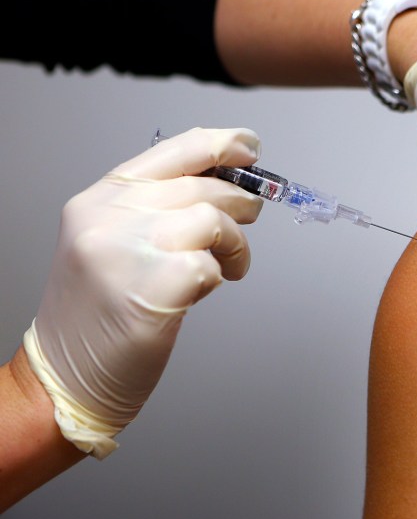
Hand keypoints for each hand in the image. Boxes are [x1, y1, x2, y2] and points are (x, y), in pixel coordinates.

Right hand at [22, 127, 263, 457]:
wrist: (65, 376)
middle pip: (202, 185)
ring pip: (213, 219)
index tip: (249, 147)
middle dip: (240, 200)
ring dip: (235, 243)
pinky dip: (217, 277)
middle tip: (249, 217)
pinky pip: (210, 265)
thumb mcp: (114, 240)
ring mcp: (127, 251)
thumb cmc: (97, 312)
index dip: (221, 143)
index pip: (175, 151)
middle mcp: (108, 217)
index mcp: (100, 199)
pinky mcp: (152, 288)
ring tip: (231, 264)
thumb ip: (159, 205)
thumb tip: (226, 181)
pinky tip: (201, 292)